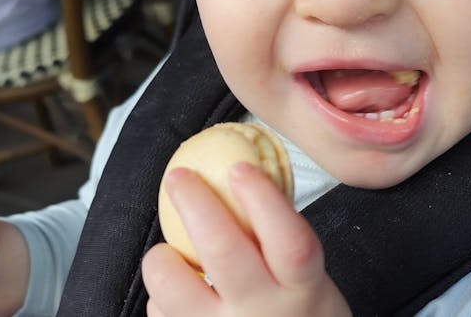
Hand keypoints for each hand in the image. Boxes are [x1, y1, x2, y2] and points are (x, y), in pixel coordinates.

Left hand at [142, 164, 351, 316]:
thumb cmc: (298, 315)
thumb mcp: (309, 281)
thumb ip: (279, 237)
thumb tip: (240, 177)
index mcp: (301, 288)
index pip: (289, 239)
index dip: (262, 199)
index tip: (240, 168)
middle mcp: (263, 312)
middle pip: (223, 252)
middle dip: (195, 203)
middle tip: (181, 178)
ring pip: (174, 287)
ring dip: (162, 258)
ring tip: (165, 253)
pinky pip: (161, 314)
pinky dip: (160, 297)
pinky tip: (177, 292)